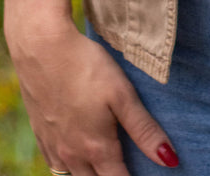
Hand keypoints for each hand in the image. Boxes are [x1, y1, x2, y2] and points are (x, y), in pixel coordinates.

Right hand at [8, 15, 177, 174]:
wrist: (40, 46)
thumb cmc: (85, 66)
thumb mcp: (122, 94)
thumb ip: (144, 130)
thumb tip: (170, 160)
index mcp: (96, 148)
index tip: (145, 175)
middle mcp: (72, 154)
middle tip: (125, 166)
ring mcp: (53, 145)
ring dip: (89, 174)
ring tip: (104, 164)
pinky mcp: (39, 132)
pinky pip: (54, 163)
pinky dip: (68, 166)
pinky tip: (75, 152)